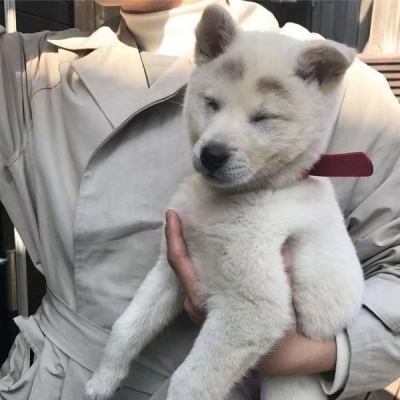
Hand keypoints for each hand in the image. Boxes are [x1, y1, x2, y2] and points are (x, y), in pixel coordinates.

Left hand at [165, 209, 336, 374]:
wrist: (277, 357)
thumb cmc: (272, 329)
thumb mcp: (275, 295)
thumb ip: (281, 268)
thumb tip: (281, 244)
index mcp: (202, 299)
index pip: (179, 262)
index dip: (173, 236)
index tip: (171, 215)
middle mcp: (194, 302)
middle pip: (179, 262)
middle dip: (178, 237)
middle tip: (182, 213)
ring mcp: (196, 305)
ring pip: (187, 269)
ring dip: (189, 247)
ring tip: (195, 225)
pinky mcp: (203, 305)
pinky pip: (196, 276)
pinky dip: (199, 259)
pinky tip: (210, 248)